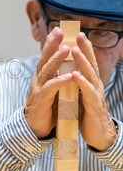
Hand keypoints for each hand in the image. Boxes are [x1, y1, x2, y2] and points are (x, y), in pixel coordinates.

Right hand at [25, 28, 73, 137]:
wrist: (33, 128)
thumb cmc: (45, 108)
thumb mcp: (51, 89)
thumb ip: (55, 77)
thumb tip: (65, 65)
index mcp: (41, 77)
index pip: (45, 56)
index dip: (50, 43)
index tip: (57, 30)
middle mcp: (37, 80)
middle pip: (44, 59)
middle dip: (51, 45)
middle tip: (59, 32)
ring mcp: (37, 90)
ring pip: (46, 71)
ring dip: (57, 59)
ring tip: (67, 49)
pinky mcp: (40, 101)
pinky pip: (50, 89)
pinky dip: (59, 82)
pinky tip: (68, 76)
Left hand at [71, 33, 116, 150]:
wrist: (98, 136)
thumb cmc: (89, 115)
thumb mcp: (82, 96)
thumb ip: (79, 85)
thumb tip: (72, 72)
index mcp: (91, 84)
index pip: (87, 63)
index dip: (84, 49)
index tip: (76, 35)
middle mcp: (95, 87)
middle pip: (90, 64)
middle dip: (85, 49)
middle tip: (79, 35)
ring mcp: (95, 96)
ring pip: (89, 75)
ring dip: (82, 62)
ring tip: (74, 50)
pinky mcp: (93, 107)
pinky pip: (87, 93)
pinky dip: (82, 83)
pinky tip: (75, 75)